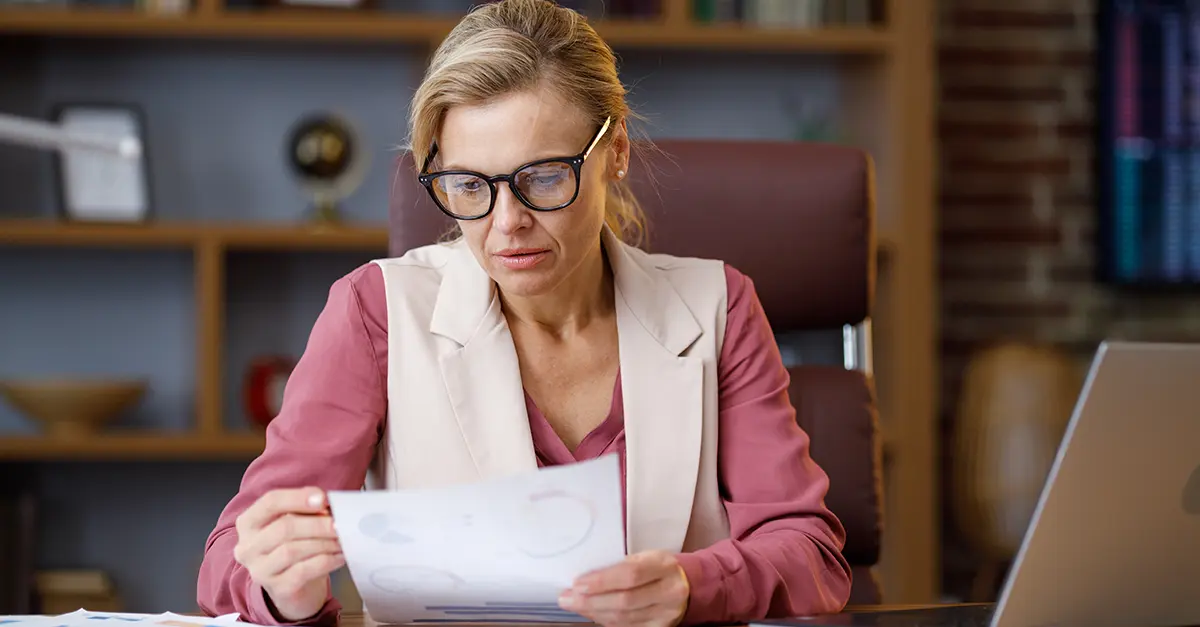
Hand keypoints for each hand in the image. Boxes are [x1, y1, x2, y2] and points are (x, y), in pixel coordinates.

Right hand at [232, 487, 343, 621]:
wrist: (296, 587)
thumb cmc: (296, 547)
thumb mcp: (297, 523)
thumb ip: (305, 510)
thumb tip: (324, 502)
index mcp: (249, 522)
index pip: (270, 502)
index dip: (298, 498)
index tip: (323, 499)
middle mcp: (248, 547)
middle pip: (284, 528)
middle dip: (317, 524)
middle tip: (340, 524)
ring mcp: (260, 570)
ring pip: (293, 550)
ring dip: (324, 543)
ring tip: (342, 539)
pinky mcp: (278, 589)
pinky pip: (303, 571)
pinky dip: (326, 561)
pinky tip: (339, 556)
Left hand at [558, 550, 689, 626]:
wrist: (687, 585)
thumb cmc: (657, 567)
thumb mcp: (646, 556)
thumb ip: (620, 565)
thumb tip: (584, 577)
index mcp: (664, 566)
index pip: (630, 574)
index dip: (601, 580)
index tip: (577, 583)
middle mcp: (669, 592)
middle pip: (625, 601)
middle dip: (591, 601)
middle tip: (567, 598)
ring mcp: (666, 614)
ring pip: (624, 618)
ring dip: (594, 613)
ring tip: (574, 605)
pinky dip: (606, 622)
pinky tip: (592, 614)